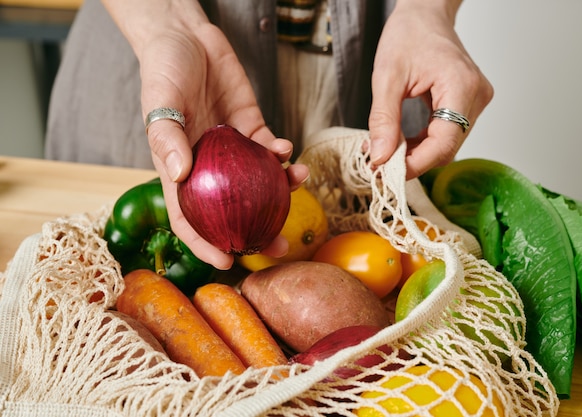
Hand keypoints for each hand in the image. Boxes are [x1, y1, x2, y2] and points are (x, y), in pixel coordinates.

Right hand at [104, 0, 308, 268]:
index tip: (226, 262)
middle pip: (231, 211)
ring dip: (280, 192)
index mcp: (178, 169)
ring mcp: (231, 150)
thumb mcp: (158, 102)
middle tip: (280, 247)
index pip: (187, 218)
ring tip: (298, 186)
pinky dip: (280, 154)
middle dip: (256, 232)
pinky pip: (269, 150)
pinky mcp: (251, 128)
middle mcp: (207, 167)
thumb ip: (166, 137)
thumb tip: (179, 176)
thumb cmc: (163, 70)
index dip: (203, 244)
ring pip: (258, 183)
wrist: (187, 37)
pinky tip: (287, 152)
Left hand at [368, 0, 493, 178]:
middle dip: (412, 160)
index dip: (416, 163)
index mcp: (461, 86)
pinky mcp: (468, 104)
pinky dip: (423, 142)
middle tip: (379, 161)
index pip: (444, 142)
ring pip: (447, 144)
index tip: (387, 170)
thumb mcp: (387, 77)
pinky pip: (447, 134)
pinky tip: (402, 141)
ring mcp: (475, 101)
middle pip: (447, 147)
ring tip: (386, 149)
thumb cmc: (409, 34)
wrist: (425, 14)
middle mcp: (476, 96)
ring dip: (416, 153)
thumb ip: (384, 120)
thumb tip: (380, 158)